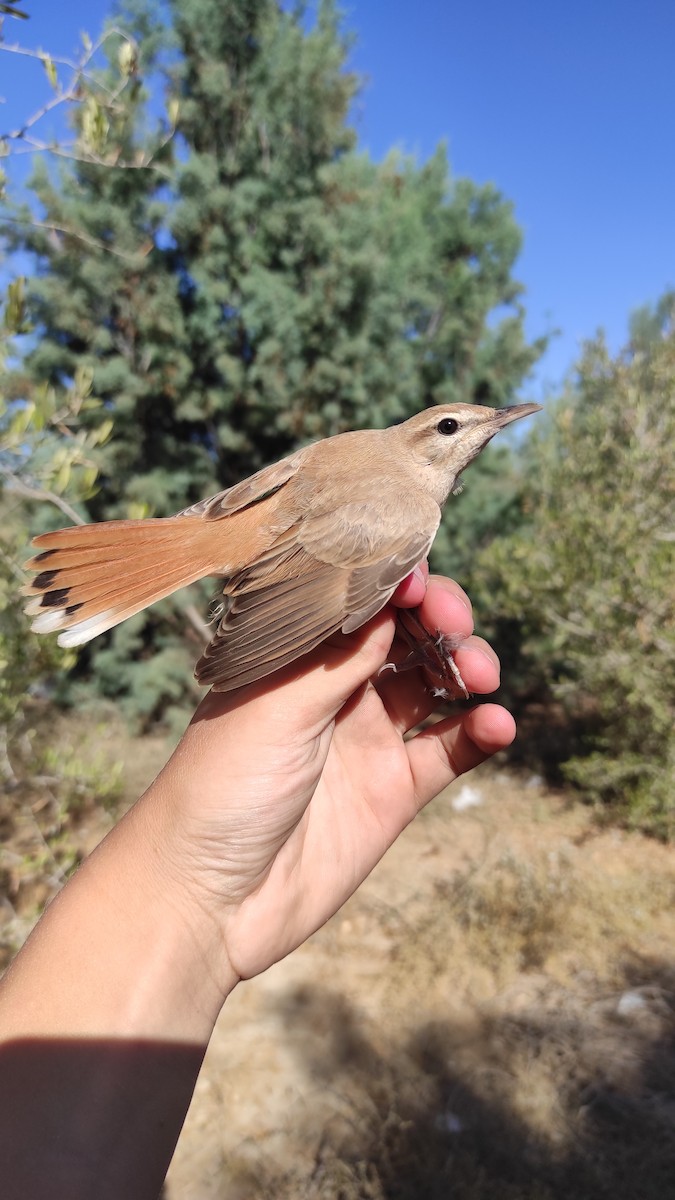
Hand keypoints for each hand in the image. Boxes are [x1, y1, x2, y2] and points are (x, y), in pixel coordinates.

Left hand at [151, 570, 514, 987]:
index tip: (418, 582)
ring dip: (466, 666)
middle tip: (454, 625)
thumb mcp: (275, 706)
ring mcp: (366, 740)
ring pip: (434, 684)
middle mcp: (332, 690)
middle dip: (439, 618)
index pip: (355, 601)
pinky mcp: (393, 793)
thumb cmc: (220, 788)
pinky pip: (449, 750)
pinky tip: (496, 725)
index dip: (392, 582)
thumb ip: (339, 654)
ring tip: (480, 675)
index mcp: (293, 658)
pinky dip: (480, 731)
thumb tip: (394, 593)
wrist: (208, 901)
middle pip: (404, 634)